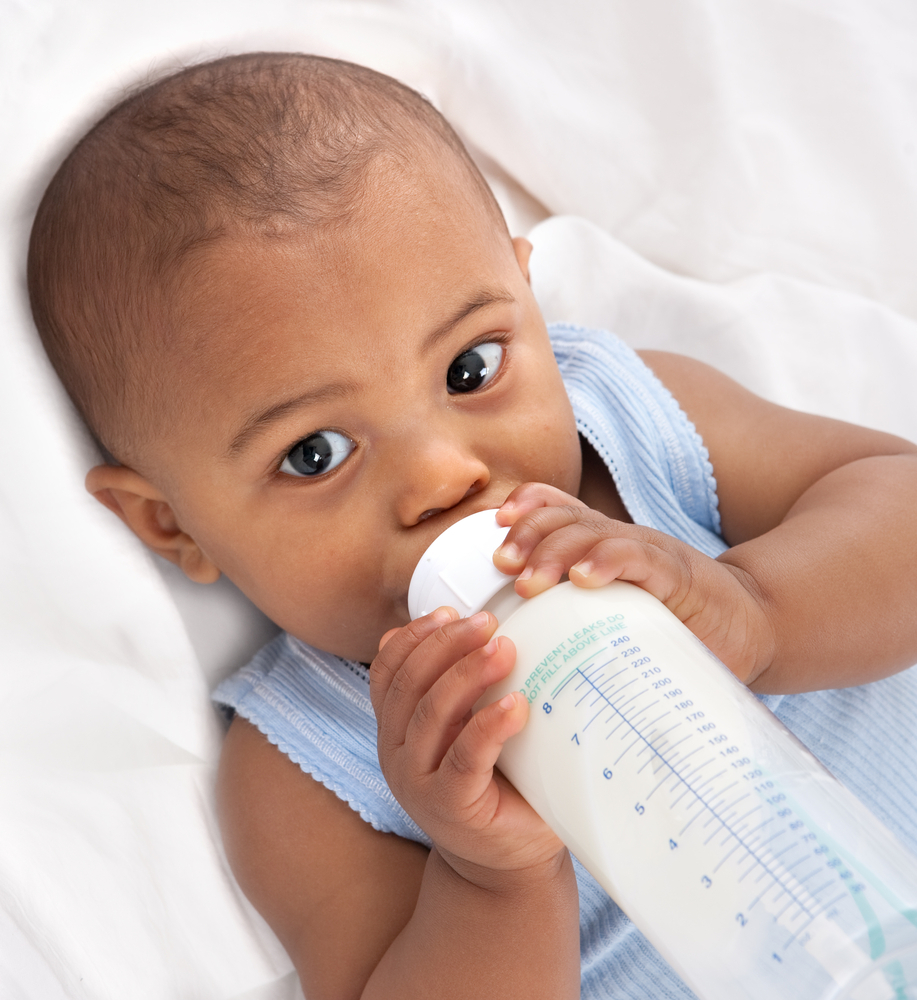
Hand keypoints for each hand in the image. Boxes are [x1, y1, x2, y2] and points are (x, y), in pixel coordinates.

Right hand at [370, 608, 566, 884]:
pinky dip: (489, 725)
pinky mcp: (450, 807)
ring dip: (468, 674)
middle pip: (409, 684)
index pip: (388, 670)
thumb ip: (464, 690)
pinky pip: (464, 758)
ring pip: (431, 715)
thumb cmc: (499, 782)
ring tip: (505, 649)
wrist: (509, 861)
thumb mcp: (470, 728)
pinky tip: (517, 705)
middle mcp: (396, 752)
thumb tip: (484, 630)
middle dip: (446, 644)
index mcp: (396, 727)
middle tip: (488, 621)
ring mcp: (418, 782)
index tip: (451, 610)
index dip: (414, 636)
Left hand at [494, 483, 776, 685]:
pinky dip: (607, 562)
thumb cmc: (672, 628)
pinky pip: (637, 558)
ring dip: (554, 551)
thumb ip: (573, 622)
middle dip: (527, 534)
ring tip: (528, 581)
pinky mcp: (676, 576)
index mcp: (601, 547)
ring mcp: (647, 554)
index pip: (558, 508)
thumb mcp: (614, 619)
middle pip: (564, 519)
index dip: (527, 506)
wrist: (747, 629)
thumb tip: (515, 658)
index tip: (497, 525)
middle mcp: (619, 542)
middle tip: (502, 564)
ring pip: (592, 533)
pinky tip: (583, 579)